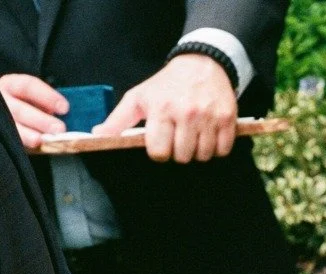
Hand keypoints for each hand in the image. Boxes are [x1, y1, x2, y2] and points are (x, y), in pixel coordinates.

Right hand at [0, 74, 68, 148]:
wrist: (0, 118)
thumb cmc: (26, 106)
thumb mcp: (34, 99)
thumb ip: (48, 104)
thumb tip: (72, 116)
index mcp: (12, 86)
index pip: (28, 86)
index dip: (47, 96)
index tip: (65, 108)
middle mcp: (0, 99)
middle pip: (19, 109)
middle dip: (40, 120)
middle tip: (59, 129)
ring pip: (10, 126)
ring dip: (28, 134)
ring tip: (41, 140)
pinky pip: (9, 139)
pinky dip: (22, 143)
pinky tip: (33, 147)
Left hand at [93, 55, 237, 162]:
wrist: (202, 63)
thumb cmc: (167, 84)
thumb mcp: (139, 96)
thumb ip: (118, 119)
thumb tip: (98, 136)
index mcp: (161, 109)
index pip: (159, 152)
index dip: (159, 151)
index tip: (162, 142)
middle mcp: (186, 113)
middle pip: (182, 157)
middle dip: (179, 151)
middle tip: (179, 137)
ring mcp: (209, 117)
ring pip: (203, 156)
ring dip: (198, 151)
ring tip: (194, 135)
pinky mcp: (227, 119)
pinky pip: (223, 150)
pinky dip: (217, 147)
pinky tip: (209, 134)